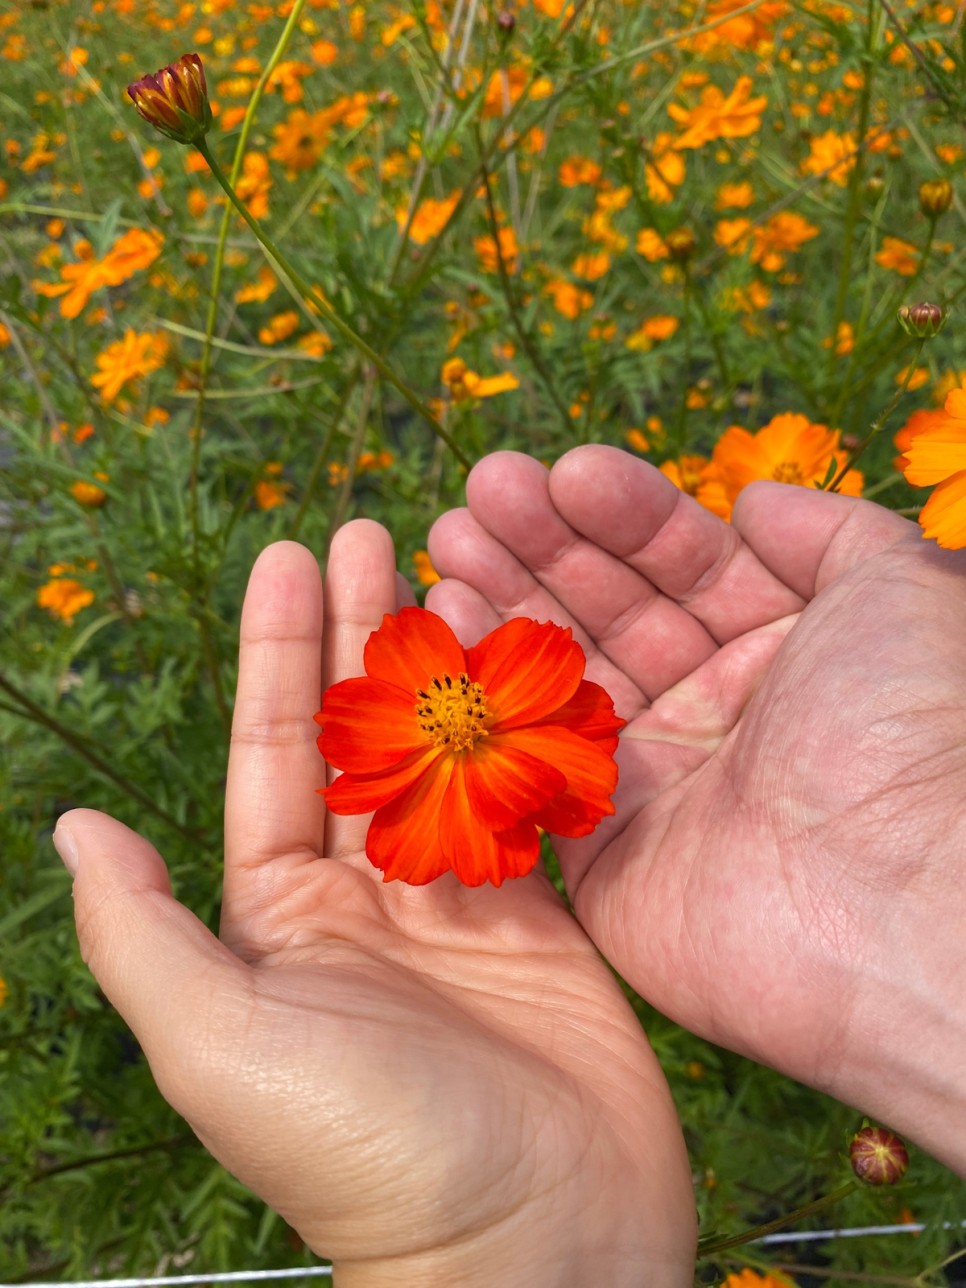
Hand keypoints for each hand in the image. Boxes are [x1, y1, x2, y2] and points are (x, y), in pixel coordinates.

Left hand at [55, 520, 694, 1286]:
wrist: (538, 1246)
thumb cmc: (369, 1155)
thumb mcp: (224, 1045)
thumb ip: (144, 934)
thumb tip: (75, 827)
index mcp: (280, 916)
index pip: (276, 754)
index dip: (283, 651)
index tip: (293, 556)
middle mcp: (365, 898)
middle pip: (364, 734)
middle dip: (365, 632)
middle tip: (378, 528)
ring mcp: (461, 902)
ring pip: (450, 752)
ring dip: (449, 663)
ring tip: (454, 569)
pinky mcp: (546, 917)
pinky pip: (531, 799)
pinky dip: (531, 729)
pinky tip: (534, 662)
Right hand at [427, 445, 965, 1173]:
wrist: (891, 901)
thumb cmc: (906, 728)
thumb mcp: (901, 585)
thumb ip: (831, 529)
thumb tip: (755, 501)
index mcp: (785, 649)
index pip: (686, 562)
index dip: (624, 513)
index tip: (563, 471)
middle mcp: (718, 710)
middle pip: (613, 609)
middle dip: (545, 545)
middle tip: (480, 492)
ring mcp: (657, 780)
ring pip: (562, 677)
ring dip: (503, 602)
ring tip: (446, 538)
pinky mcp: (602, 849)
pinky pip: (530, 760)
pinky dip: (485, 699)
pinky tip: (445, 626)